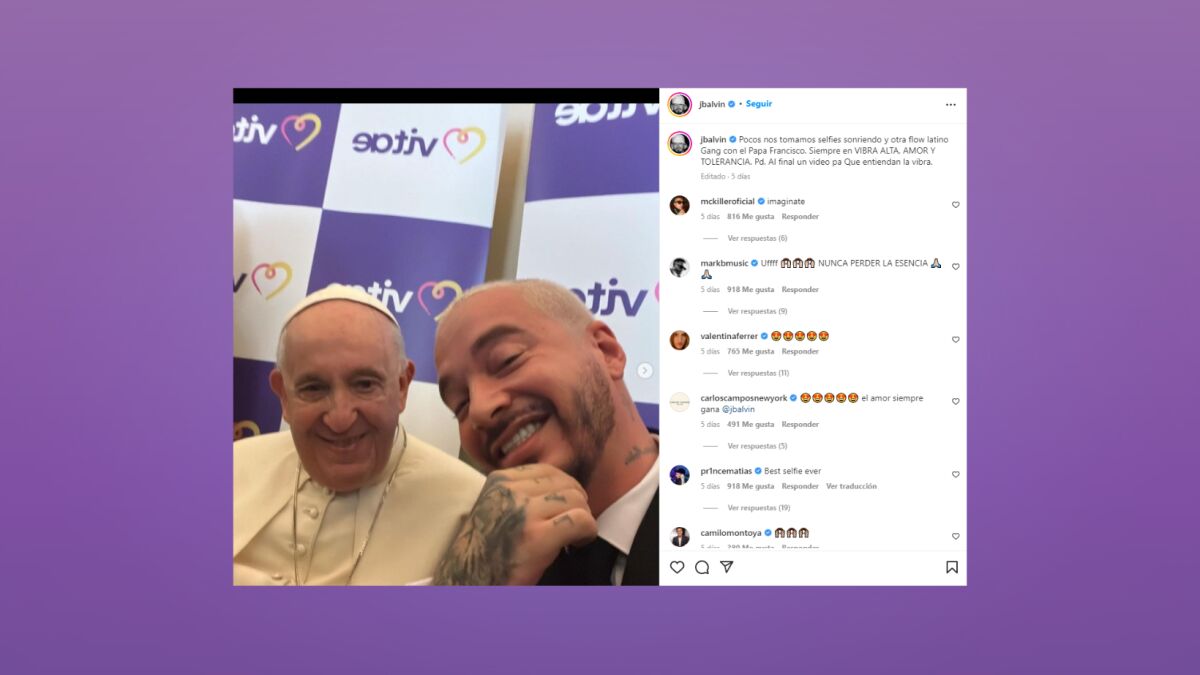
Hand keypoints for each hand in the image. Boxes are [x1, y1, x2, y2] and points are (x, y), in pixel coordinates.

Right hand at [433, 463, 596, 584]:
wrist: (466, 583)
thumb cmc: (484, 551)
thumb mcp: (495, 508)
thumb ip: (521, 492)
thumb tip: (562, 484)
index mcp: (500, 481)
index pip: (549, 471)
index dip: (565, 489)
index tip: (564, 508)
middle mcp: (510, 491)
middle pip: (566, 484)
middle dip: (577, 505)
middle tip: (573, 526)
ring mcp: (524, 513)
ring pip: (576, 500)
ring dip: (583, 519)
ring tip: (574, 536)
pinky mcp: (537, 538)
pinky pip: (580, 521)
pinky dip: (587, 532)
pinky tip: (577, 543)